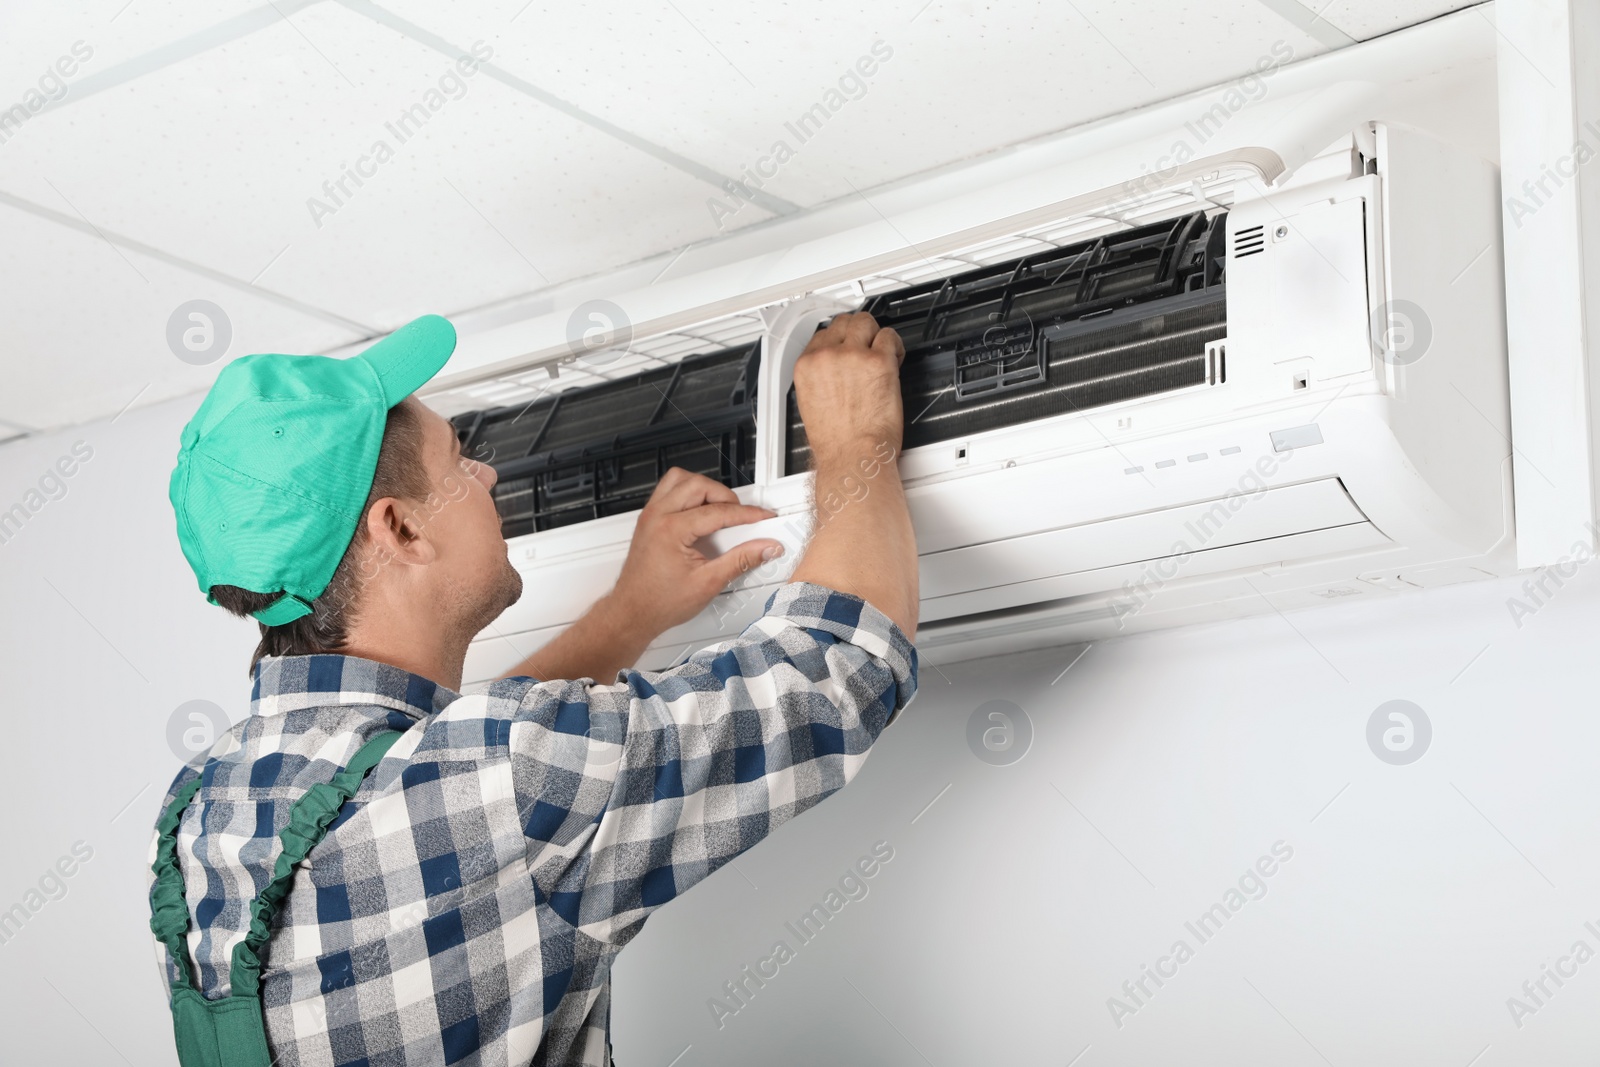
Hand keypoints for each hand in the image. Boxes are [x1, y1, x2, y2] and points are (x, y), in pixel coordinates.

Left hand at [608, 467, 783, 637]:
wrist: (632, 613)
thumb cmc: (658, 602)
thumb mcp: (708, 583)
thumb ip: (741, 560)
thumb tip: (764, 548)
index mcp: (671, 530)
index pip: (718, 511)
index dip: (747, 515)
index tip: (762, 519)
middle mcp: (657, 516)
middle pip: (699, 485)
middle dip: (726, 497)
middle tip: (741, 516)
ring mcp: (650, 516)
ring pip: (681, 479)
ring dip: (704, 489)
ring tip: (719, 509)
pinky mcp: (648, 519)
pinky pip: (669, 490)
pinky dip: (688, 493)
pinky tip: (699, 511)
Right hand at [792, 311, 905, 464]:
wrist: (853, 457)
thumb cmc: (837, 442)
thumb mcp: (812, 404)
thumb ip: (820, 377)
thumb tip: (834, 368)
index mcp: (806, 367)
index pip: (822, 335)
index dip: (839, 341)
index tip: (848, 347)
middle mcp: (826, 357)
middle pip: (844, 322)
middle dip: (857, 333)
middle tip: (866, 347)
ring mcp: (853, 356)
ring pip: (866, 322)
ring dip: (875, 335)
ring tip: (881, 352)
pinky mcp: (878, 361)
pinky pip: (889, 337)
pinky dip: (895, 346)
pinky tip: (895, 359)